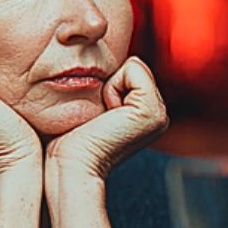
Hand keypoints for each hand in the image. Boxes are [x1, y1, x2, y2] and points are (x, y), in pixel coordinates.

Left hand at [43, 55, 167, 184]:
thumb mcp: (91, 108)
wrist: (70, 165)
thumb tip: (93, 62)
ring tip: (101, 117)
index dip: (106, 84)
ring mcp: (159, 114)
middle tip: (98, 117)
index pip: (130, 69)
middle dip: (108, 83)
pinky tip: (106, 114)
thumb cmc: (69, 139)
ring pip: (132, 66)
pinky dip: (112, 86)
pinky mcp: (152, 111)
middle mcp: (158, 114)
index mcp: (146, 114)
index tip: (97, 114)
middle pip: (132, 66)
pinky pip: (132, 67)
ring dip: (108, 86)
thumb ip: (104, 87)